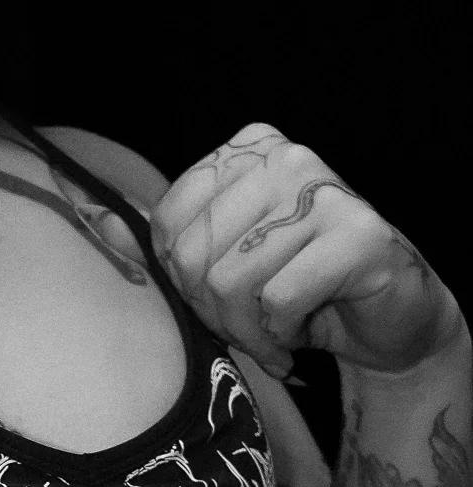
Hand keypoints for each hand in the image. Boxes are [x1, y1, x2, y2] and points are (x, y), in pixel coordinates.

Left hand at [150, 123, 461, 378]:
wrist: (389, 322)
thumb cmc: (298, 290)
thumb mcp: (223, 261)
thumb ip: (168, 241)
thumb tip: (97, 223)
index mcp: (245, 151)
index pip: (167, 223)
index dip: (182, 282)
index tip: (216, 301)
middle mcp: (285, 158)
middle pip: (193, 256)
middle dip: (214, 312)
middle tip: (250, 327)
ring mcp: (326, 191)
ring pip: (231, 281)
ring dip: (248, 330)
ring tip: (276, 333)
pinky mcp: (360, 234)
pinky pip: (280, 299)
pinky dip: (283, 334)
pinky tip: (305, 330)